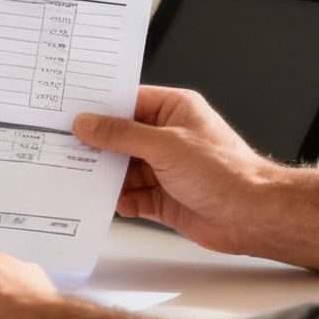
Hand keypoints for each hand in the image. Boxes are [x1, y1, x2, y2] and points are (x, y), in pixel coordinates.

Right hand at [73, 85, 277, 254]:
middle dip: (97, 147)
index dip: (99, 109)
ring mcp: (165, 169)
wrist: (253, 216)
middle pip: (120, 138)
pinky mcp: (164, 198)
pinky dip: (120, 201)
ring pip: (123, 169)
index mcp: (174, 110)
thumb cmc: (226, 172)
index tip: (70, 114)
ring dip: (106, 177)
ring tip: (82, 179)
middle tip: (65, 148)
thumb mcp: (165, 145)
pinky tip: (110, 203)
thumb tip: (87, 123)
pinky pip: (132, 196)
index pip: (128, 102)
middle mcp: (168, 137)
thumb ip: (121, 134)